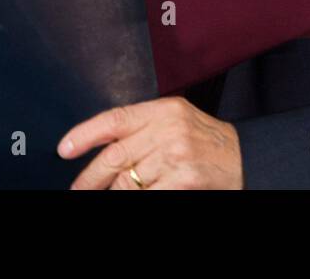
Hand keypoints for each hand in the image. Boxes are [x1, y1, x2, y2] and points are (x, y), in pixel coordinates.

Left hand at [59, 97, 242, 189]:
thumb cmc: (207, 140)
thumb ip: (143, 126)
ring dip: (114, 193)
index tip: (65, 149)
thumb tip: (102, 143)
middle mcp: (167, 128)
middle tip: (78, 189)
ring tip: (109, 195)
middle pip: (115, 155)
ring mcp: (175, 154)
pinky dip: (137, 199)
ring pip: (127, 181)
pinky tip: (135, 197)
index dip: (85, 134)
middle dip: (91, 177)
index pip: (114, 119)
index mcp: (162, 109)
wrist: (245, 156)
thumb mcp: (176, 119)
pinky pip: (147, 195)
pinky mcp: (184, 178)